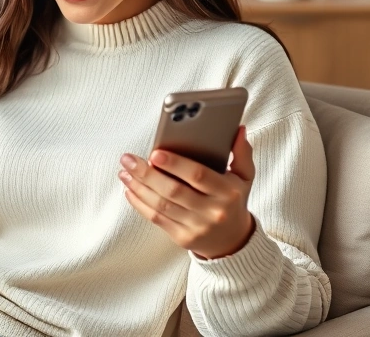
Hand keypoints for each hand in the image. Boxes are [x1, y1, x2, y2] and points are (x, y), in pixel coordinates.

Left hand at [119, 126, 255, 259]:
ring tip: (125, 172)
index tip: (155, 153)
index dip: (175, 164)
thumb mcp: (244, 177)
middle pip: (174, 191)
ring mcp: (196, 227)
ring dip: (139, 187)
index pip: (199, 176)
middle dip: (147, 174)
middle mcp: (212, 211)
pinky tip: (130, 190)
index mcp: (227, 192)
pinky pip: (157, 219)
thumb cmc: (234, 201)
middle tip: (128, 159)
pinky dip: (140, 204)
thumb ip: (241, 153)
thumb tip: (238, 130)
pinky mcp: (183, 238)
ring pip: (161, 205)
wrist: (233, 240)